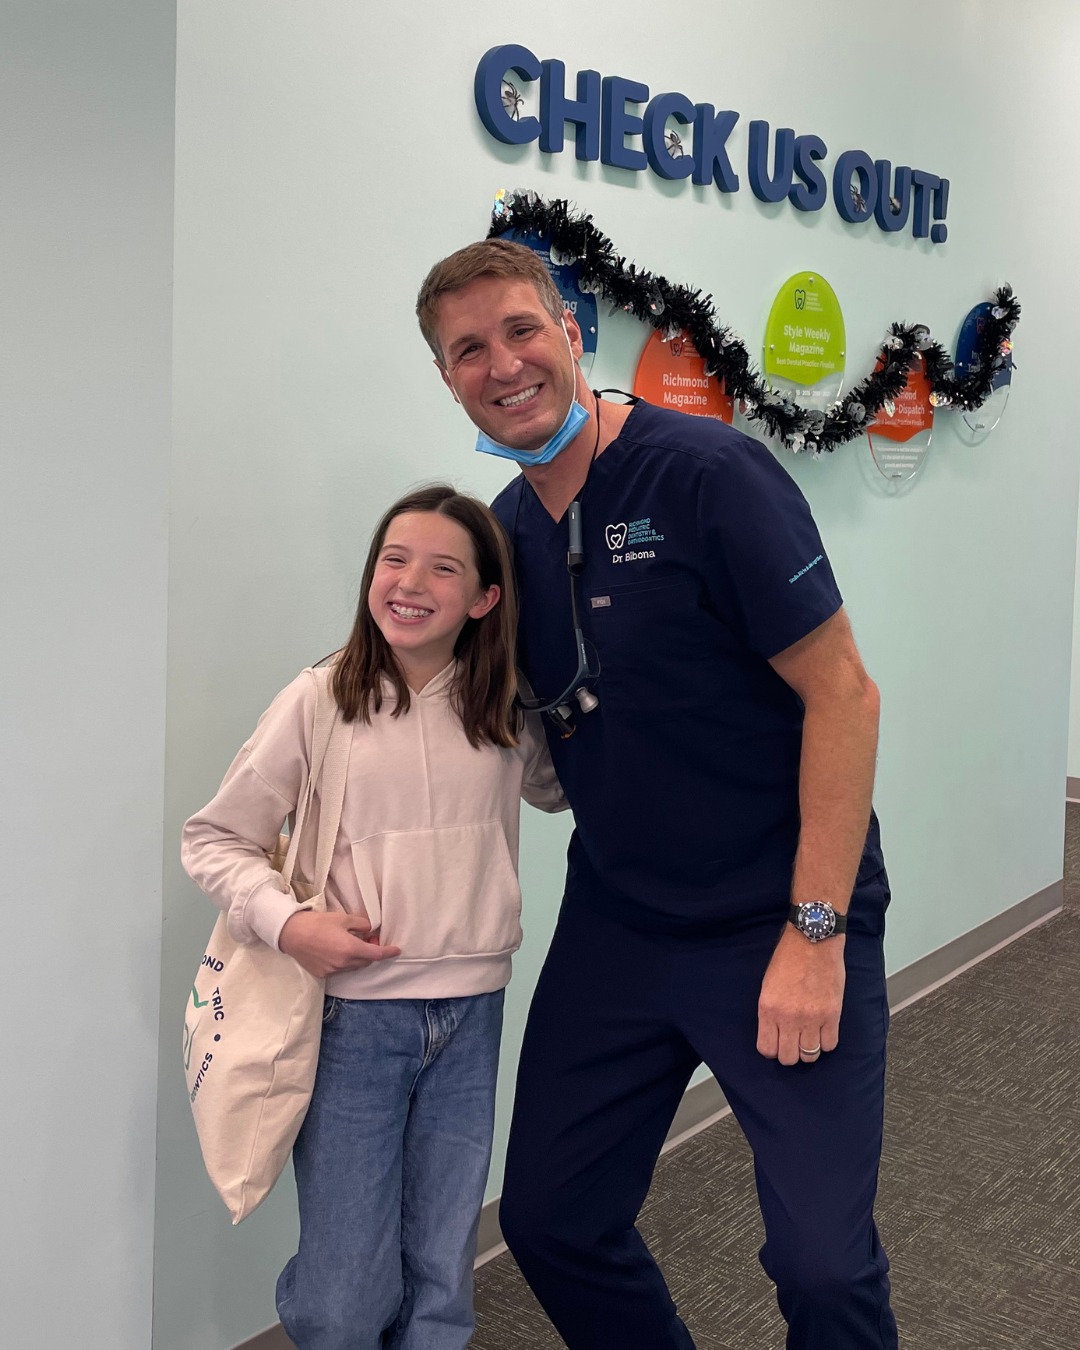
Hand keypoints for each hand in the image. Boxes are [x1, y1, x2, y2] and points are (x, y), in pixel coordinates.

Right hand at [278, 911, 400, 978]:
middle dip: (371, 952)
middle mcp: (344, 964)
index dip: (388, 952)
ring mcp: (333, 971)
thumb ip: (360, 925)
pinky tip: (337, 951)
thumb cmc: (317, 923)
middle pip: (366, 961)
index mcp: (350, 949)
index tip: (396, 950)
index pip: (376, 954)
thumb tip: (369, 931)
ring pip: (354, 967)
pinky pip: (341, 970)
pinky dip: (345, 962)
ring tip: (351, 944)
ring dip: (357, 958)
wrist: (291, 934)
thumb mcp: (343, 918)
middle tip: (369, 939)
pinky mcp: (323, 974)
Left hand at [756, 925, 845, 1065]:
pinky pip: (830, 1044)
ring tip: (809, 1037)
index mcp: (768, 1009)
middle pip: (788, 1058)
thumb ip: (770, 1011)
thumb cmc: (788, 958)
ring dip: (808, 1049)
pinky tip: (823, 1031)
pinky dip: (826, 1042)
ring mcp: (812, 1018)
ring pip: (810, 1055)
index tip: (777, 1044)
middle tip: (793, 1042)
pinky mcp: (832, 1014)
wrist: (813, 940)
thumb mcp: (768, 985)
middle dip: (789, 1053)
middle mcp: (788, 1018)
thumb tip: (775, 1032)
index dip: (772, 1050)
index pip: (767, 1049)